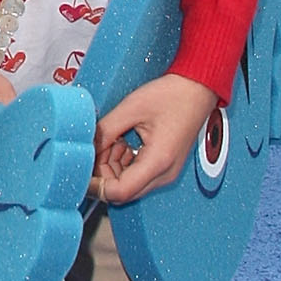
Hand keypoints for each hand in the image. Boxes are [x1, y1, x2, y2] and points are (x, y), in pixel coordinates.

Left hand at [93, 72, 218, 202]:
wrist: (197, 89)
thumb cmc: (173, 95)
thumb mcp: (131, 109)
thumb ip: (104, 131)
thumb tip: (86, 146)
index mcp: (157, 162)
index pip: (119, 192)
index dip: (96, 185)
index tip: (82, 170)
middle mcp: (164, 174)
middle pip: (123, 191)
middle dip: (103, 172)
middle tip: (98, 146)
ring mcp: (166, 172)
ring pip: (128, 184)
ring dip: (113, 166)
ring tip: (114, 139)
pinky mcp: (165, 166)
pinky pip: (137, 175)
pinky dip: (124, 163)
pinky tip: (123, 142)